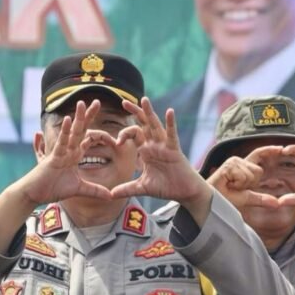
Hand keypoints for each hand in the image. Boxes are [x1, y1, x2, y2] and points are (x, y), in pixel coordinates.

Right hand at [25, 100, 114, 203]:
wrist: (34, 193)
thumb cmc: (52, 188)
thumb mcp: (79, 189)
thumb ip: (94, 190)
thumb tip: (110, 196)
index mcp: (74, 155)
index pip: (87, 139)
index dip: (97, 131)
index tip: (106, 122)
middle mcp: (68, 150)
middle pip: (81, 130)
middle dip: (88, 116)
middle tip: (97, 101)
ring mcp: (61, 152)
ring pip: (72, 133)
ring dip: (78, 118)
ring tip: (82, 103)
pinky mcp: (54, 158)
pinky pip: (61, 143)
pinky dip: (65, 132)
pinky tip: (68, 120)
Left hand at [112, 98, 212, 222]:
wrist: (184, 193)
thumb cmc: (166, 187)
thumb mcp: (143, 188)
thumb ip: (127, 189)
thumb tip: (110, 195)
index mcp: (146, 151)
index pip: (132, 135)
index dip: (123, 135)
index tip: (116, 141)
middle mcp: (154, 145)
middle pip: (143, 124)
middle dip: (134, 112)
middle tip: (123, 101)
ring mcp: (165, 146)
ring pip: (155, 125)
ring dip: (150, 112)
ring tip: (144, 99)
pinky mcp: (175, 150)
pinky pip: (172, 134)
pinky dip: (171, 123)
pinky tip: (169, 112)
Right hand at [207, 152, 286, 210]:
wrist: (209, 202)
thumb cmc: (224, 200)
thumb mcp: (246, 199)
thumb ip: (262, 199)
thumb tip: (277, 203)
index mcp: (242, 167)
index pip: (258, 155)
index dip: (270, 150)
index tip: (281, 148)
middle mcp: (237, 161)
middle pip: (258, 171)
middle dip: (251, 184)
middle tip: (235, 188)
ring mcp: (232, 162)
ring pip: (252, 175)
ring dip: (243, 185)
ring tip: (230, 186)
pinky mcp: (228, 165)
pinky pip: (244, 177)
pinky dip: (237, 184)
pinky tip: (227, 184)